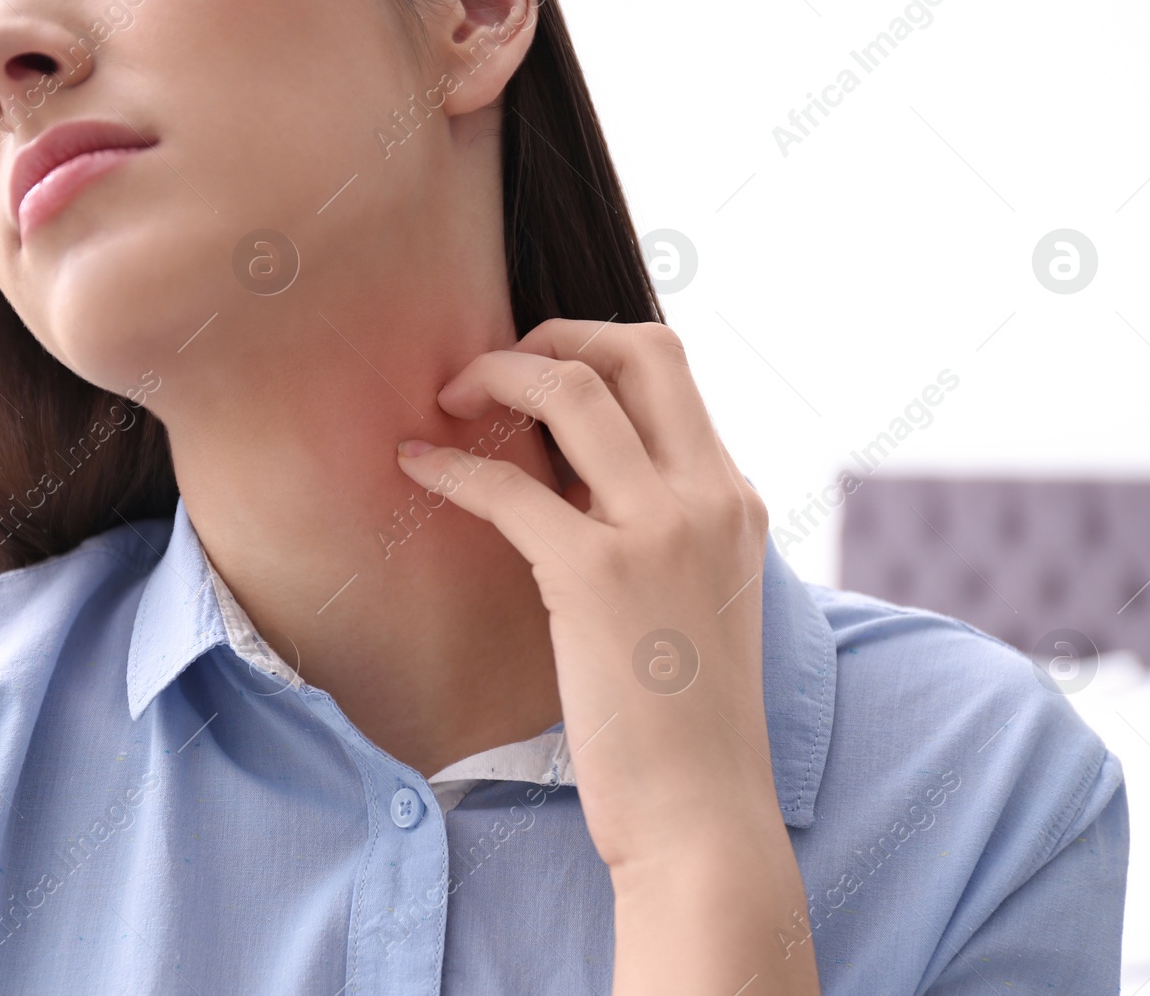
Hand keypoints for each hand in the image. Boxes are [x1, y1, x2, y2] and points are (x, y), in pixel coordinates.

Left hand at [394, 317, 775, 872]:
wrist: (702, 815)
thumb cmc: (684, 721)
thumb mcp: (695, 598)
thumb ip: (656, 528)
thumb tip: (576, 481)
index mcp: (734, 498)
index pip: (671, 369)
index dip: (593, 349)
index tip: (535, 377)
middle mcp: (710, 496)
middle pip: (638, 348)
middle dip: (553, 335)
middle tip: (491, 369)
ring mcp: (661, 530)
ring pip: (572, 390)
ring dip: (495, 374)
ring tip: (446, 399)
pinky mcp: (598, 576)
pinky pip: (508, 487)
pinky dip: (451, 466)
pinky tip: (415, 467)